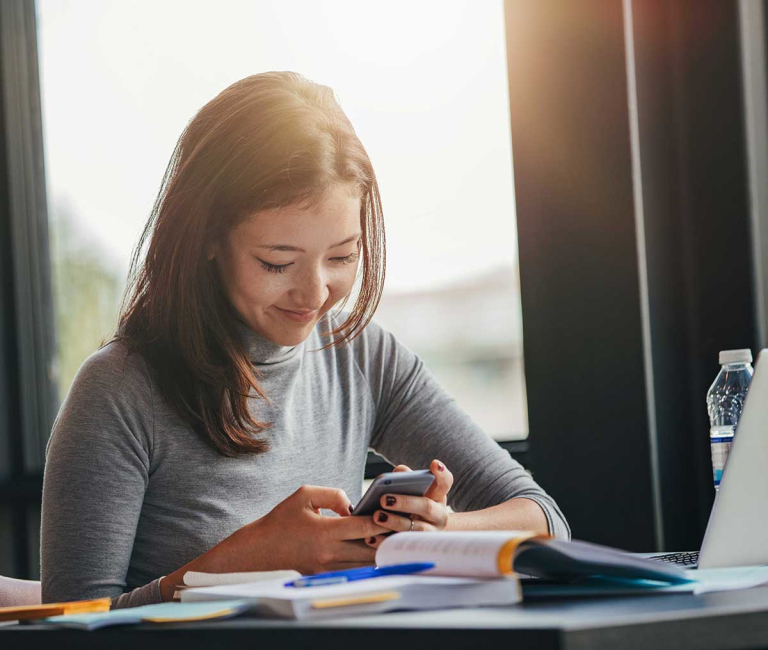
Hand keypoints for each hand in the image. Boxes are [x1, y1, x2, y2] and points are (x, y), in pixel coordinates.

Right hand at [230, 485, 389, 574]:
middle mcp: (328, 554)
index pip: (363, 528)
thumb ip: (333, 495)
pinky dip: (366, 560)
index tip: (395, 513)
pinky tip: (374, 548)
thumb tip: (353, 506)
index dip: (381, 520)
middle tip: (402, 526)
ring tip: (393, 538)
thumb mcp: (305, 494)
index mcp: (324, 532)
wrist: (262, 546)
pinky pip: (353, 569)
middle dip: (387, 538)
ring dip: (379, 551)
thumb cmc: (283, 517)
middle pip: (369, 549)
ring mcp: (327, 568)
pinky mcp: (325, 574)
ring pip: (364, 563)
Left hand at [365, 459, 453, 548]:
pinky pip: (402, 547)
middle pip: (426, 507)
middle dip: (405, 502)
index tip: (435, 463)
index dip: (442, 474)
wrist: (419, 533)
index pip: (445, 483)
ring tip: (376, 516)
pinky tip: (371, 538)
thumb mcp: (412, 491)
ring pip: (416, 529)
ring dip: (395, 523)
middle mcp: (439, 516)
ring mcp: (430, 534)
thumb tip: (399, 472)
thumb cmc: (412, 505)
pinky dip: (385, 542)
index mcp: (438, 496)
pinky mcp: (417, 549)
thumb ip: (405, 478)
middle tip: (384, 499)